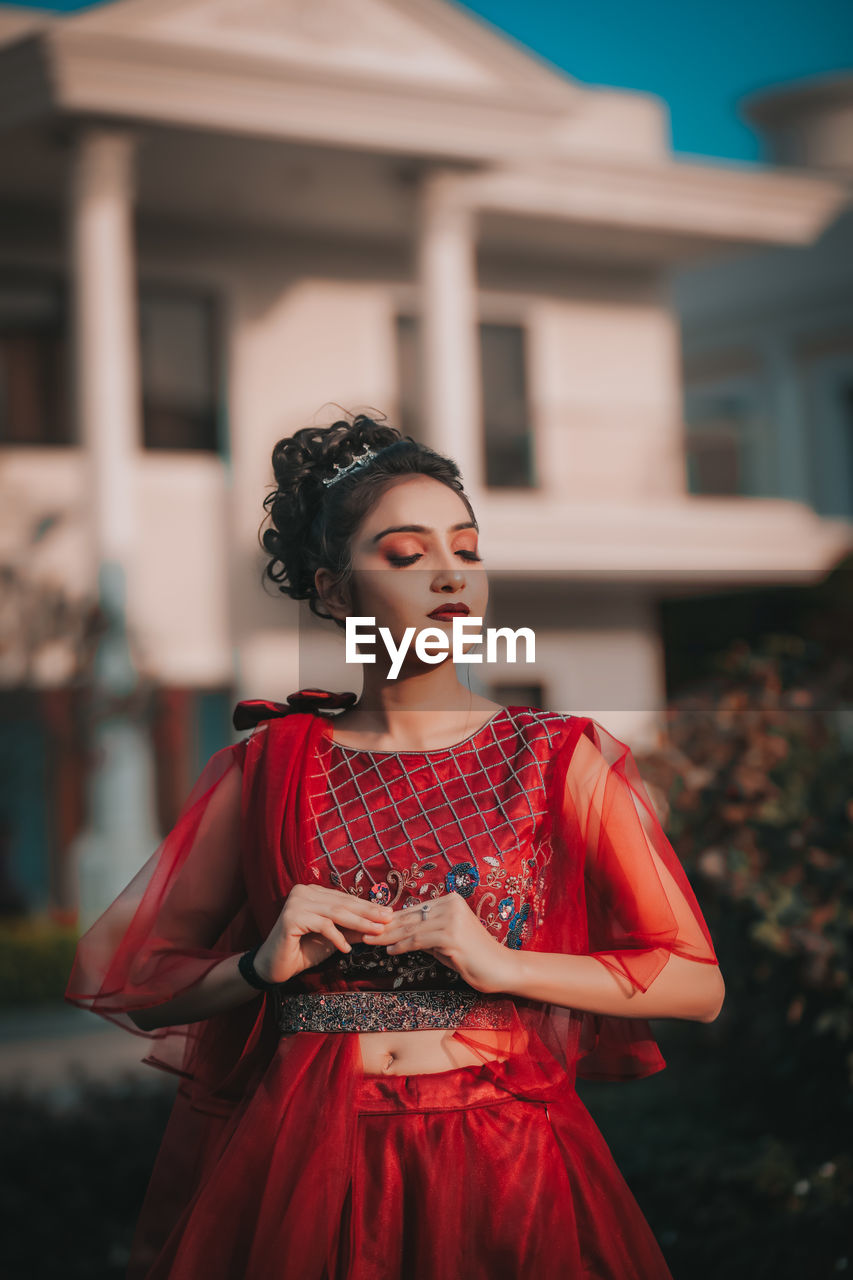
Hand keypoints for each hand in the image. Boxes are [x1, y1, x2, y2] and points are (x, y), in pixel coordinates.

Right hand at [254, 884, 393, 983]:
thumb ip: (352, 928)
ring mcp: (296, 902)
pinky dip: (336, 937)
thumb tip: (380, 924)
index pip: (345, 899)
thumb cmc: (303, 950)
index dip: (367, 907)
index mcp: (312, 891)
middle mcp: (303, 891)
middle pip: (342, 903)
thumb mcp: (333, 937)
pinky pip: (322, 925)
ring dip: (359, 923)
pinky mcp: (291, 917)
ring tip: (376, 932)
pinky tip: (346, 949)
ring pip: (335, 913)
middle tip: (388, 920)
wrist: (275, 966)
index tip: (388, 914)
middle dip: (368, 913)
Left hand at [365, 893, 517, 994]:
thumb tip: (398, 932)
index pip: (415, 910)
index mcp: (451, 900)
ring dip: (388, 936)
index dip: (392, 919)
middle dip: (385, 927)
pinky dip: (401, 946)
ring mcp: (451, 919)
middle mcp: (451, 904)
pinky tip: (389, 951)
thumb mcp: (445, 940)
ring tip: (370, 941)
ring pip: (411, 928)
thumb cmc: (473, 956)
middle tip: (363, 932)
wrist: (501, 968)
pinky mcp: (451, 936)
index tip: (373, 926)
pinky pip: (418, 941)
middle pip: (410, 917)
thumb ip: (425, 933)